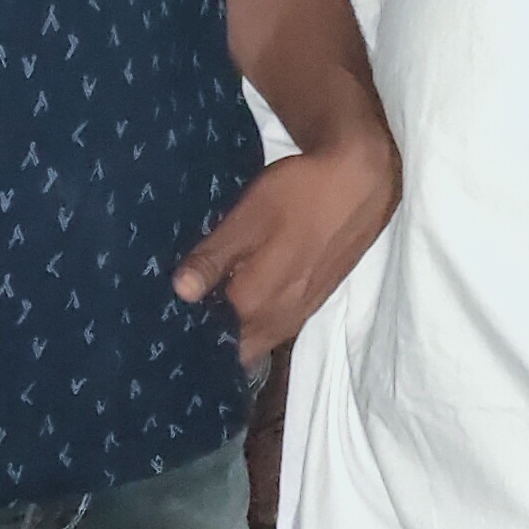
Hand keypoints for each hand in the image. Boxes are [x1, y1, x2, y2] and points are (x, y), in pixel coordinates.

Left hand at [174, 121, 400, 366]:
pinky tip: (245, 291)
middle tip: (182, 313)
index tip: (167, 321)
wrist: (362, 181)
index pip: (212, 341)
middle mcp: (279, 320)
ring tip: (209, 302)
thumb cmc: (299, 194)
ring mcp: (301, 313)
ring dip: (236, 328)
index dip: (189, 334)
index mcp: (255, 303)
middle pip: (237, 347)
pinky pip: (277, 324)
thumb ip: (213, 260)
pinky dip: (258, 318)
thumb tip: (179, 293)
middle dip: (212, 337)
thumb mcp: (247, 219)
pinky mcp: (315, 300)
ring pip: (259, 338)